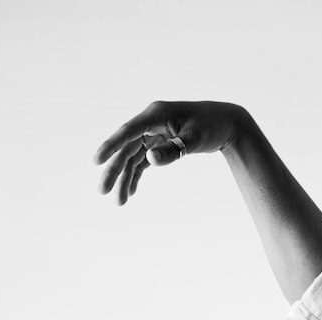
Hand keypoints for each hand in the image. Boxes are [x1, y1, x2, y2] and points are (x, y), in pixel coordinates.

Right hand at [92, 99, 247, 204]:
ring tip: (119, 202)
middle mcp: (150, 123)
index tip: (96, 161)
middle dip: (114, 171)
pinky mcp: (159, 144)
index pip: (128, 132)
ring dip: (125, 179)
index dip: (110, 146)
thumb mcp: (194, 139)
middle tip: (101, 192)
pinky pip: (143, 161)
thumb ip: (172, 149)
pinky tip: (130, 193)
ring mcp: (153, 134)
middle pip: (126, 149)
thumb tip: (149, 159)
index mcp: (155, 115)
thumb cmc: (211, 126)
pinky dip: (137, 176)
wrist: (225, 123)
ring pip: (133, 158)